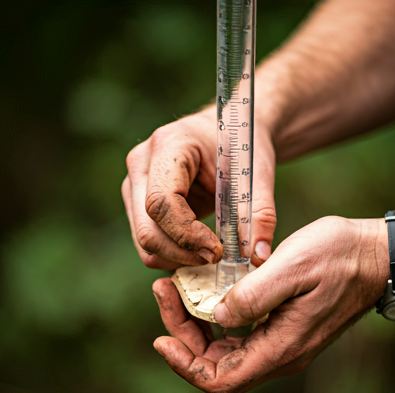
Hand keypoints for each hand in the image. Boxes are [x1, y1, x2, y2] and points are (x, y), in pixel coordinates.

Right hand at [122, 107, 276, 269]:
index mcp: (168, 146)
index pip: (162, 202)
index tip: (217, 251)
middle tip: (216, 257)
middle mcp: (141, 165)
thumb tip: (259, 258)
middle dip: (183, 254)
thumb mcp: (257, 175)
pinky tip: (199, 249)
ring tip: (211, 252)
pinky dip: (174, 255)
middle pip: (147, 230)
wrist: (228, 132)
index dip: (187, 235)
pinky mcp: (137, 204)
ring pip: (144, 242)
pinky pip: (149, 244)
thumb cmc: (240, 147)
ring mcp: (133, 186)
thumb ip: (260, 215)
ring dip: (178, 258)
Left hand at [152, 216, 388, 392]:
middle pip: (215, 365)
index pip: (220, 380)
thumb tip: (218, 316)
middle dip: (183, 334)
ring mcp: (281, 341)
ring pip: (224, 350)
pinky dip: (215, 316)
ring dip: (195, 324)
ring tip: (177, 288)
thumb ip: (253, 295)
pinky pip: (239, 334)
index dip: (185, 367)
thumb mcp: (292, 267)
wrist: (375, 255)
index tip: (161, 339)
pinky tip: (206, 290)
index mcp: (280, 348)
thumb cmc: (339, 257)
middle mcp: (279, 353)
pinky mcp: (282, 326)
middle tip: (165, 292)